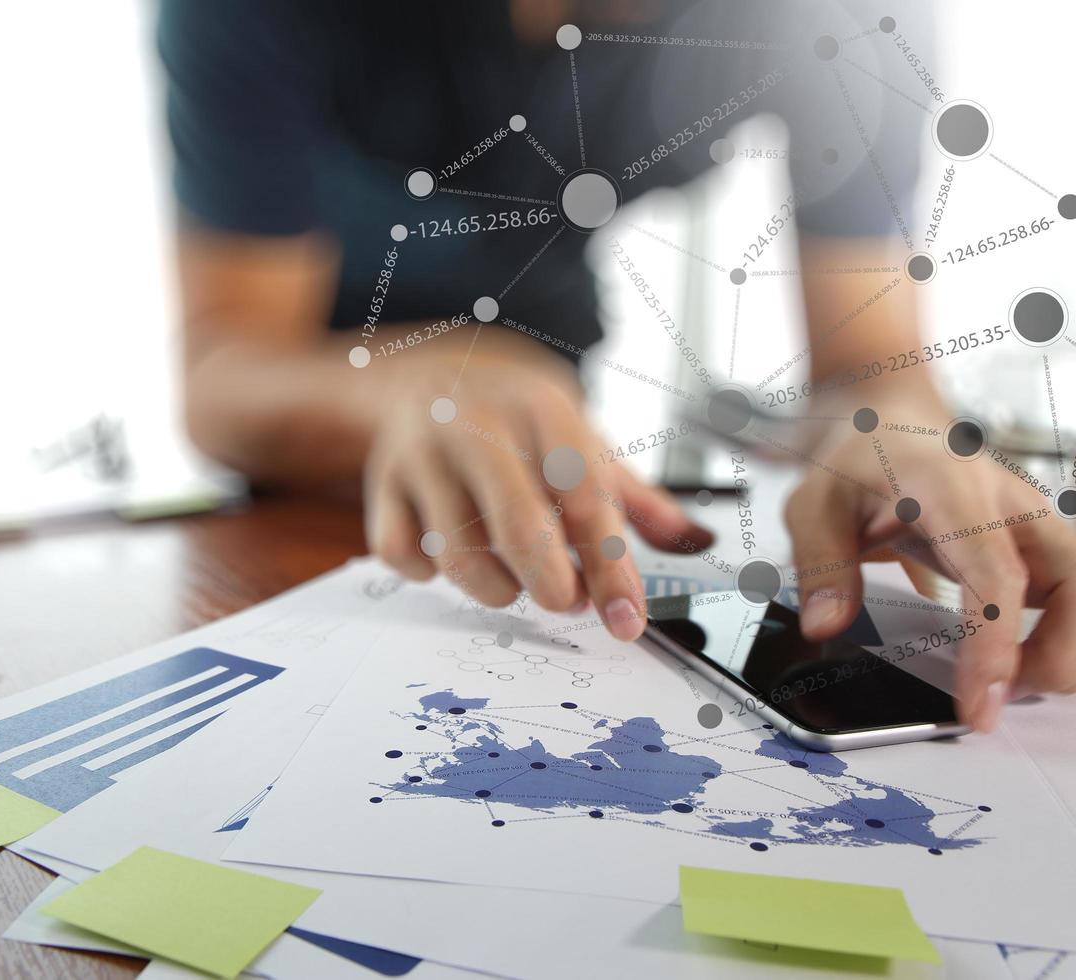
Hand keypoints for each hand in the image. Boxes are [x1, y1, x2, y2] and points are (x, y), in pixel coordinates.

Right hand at [364, 352, 712, 639]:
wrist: (425, 371)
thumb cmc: (516, 419)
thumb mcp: (580, 437)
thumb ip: (637, 497)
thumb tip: (695, 542)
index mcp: (541, 408)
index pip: (586, 498)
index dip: (611, 568)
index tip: (627, 621)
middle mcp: (476, 425)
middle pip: (520, 528)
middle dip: (553, 587)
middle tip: (567, 601)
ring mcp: (421, 455)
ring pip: (460, 557)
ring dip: (498, 587)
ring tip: (514, 576)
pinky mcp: (381, 484)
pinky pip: (406, 558)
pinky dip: (433, 574)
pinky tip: (452, 553)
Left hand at [786, 390, 1075, 731]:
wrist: (893, 423)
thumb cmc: (860, 461)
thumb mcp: (812, 504)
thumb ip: (820, 564)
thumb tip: (827, 626)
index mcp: (956, 491)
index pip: (999, 577)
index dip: (998, 648)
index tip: (980, 707)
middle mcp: (1018, 507)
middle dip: (1058, 663)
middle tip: (992, 691)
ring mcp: (1044, 528)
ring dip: (1071, 657)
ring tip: (1003, 675)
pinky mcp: (1053, 549)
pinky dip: (1073, 643)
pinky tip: (1017, 654)